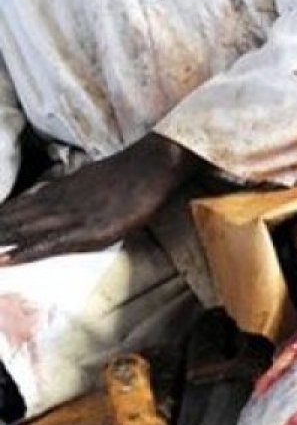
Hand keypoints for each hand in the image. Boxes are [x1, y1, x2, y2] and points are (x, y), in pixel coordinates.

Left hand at [0, 134, 198, 264]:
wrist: (152, 165)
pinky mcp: (88, 230)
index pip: (17, 206)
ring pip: (23, 230)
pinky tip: (8, 259)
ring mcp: (71, 216)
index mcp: (60, 189)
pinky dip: (27, 251)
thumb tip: (55, 195)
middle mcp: (59, 201)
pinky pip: (50, 243)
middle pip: (13, 219)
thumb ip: (72, 189)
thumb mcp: (92, 177)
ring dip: (0, 238)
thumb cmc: (130, 172)